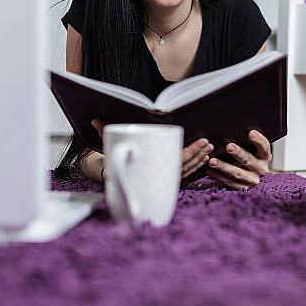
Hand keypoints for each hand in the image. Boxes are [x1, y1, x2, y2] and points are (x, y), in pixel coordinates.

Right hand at [92, 120, 212, 181]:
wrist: (112, 180)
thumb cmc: (115, 162)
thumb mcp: (110, 149)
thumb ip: (106, 134)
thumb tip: (96, 121)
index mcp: (150, 169)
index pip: (176, 160)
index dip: (191, 152)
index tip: (202, 143)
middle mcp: (158, 177)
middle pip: (185, 164)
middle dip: (199, 153)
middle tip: (209, 143)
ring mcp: (164, 182)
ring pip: (187, 171)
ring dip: (200, 160)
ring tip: (209, 149)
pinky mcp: (166, 183)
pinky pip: (184, 176)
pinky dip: (195, 168)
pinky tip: (203, 160)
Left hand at [206, 130, 270, 189]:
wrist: (249, 175)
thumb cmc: (248, 156)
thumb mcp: (251, 148)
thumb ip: (245, 140)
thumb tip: (230, 128)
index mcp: (265, 156)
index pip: (264, 146)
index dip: (258, 140)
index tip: (250, 133)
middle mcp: (261, 169)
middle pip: (249, 160)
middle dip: (238, 153)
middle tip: (228, 147)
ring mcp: (252, 179)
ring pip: (237, 173)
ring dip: (224, 166)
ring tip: (212, 161)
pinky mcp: (243, 188)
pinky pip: (230, 182)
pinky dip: (218, 176)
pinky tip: (210, 170)